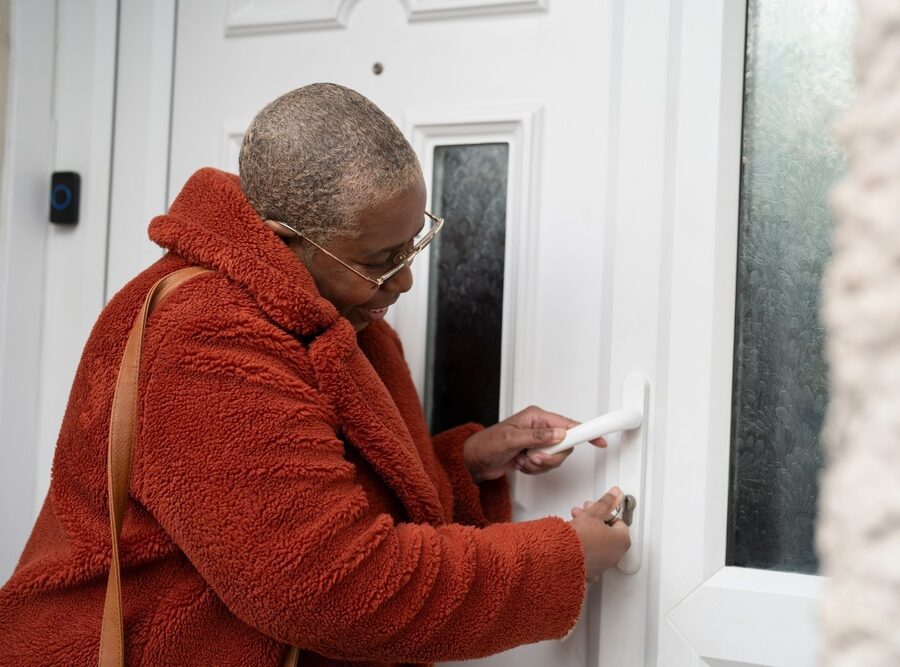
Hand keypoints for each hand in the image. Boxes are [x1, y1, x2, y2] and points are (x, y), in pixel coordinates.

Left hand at [462, 405, 606, 482]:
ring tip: (522, 459)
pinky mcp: (534, 454)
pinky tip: (520, 464)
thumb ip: (538, 437)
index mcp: (536, 417)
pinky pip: (546, 466)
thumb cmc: (486, 445)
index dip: (585, 431)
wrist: (474, 461)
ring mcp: (537, 442)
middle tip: (533, 457)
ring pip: (556, 458)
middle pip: (564, 445)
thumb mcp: (512, 440)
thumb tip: (559, 434)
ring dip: (539, 464)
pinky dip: (534, 469)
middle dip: (549, 457)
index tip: (599, 438)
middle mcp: (539, 428)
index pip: (568, 424)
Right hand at [569, 487, 630, 581]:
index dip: (605, 513)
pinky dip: (584, 550)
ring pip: (599, 544)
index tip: (596, 510)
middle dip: (595, 521)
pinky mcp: (591, 571)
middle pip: (608, 533)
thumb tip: (615, 493)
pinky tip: (575, 543)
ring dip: (588, 533)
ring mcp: (604, 565)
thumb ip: (607, 502)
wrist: (563, 556)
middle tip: (584, 515)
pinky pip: (590, 557)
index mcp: (622, 540)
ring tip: (575, 525)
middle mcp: (616, 555)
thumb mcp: (594, 513)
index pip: (618, 522)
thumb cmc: (582, 538)